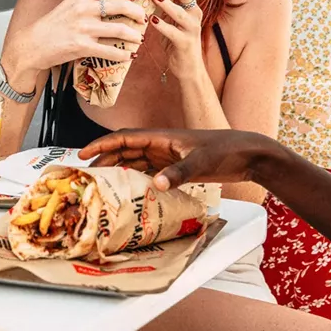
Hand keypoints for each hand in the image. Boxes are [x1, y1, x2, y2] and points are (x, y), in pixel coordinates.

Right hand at [10, 0, 147, 76]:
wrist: (33, 44)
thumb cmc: (52, 25)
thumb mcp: (70, 3)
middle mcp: (84, 9)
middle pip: (122, 5)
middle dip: (138, 12)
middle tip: (143, 18)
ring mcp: (84, 28)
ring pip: (121, 29)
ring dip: (135, 35)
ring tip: (139, 39)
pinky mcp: (83, 46)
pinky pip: (111, 51)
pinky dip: (124, 54)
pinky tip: (129, 56)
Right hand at [78, 128, 278, 189]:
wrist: (249, 155)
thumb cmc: (226, 150)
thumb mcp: (201, 162)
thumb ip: (178, 173)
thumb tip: (155, 184)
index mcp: (162, 137)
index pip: (124, 138)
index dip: (102, 145)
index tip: (82, 155)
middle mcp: (161, 145)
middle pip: (125, 151)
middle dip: (104, 161)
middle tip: (86, 177)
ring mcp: (168, 156)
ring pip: (134, 162)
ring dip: (118, 171)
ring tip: (101, 186)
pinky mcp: (176, 168)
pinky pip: (148, 173)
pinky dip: (136, 181)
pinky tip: (129, 193)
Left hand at [149, 0, 203, 79]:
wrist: (188, 66)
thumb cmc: (176, 38)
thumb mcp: (172, 16)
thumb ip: (167, 0)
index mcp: (191, 5)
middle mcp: (194, 13)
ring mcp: (191, 28)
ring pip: (181, 13)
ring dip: (167, 3)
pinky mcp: (185, 43)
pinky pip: (174, 33)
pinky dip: (163, 27)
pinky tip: (153, 21)